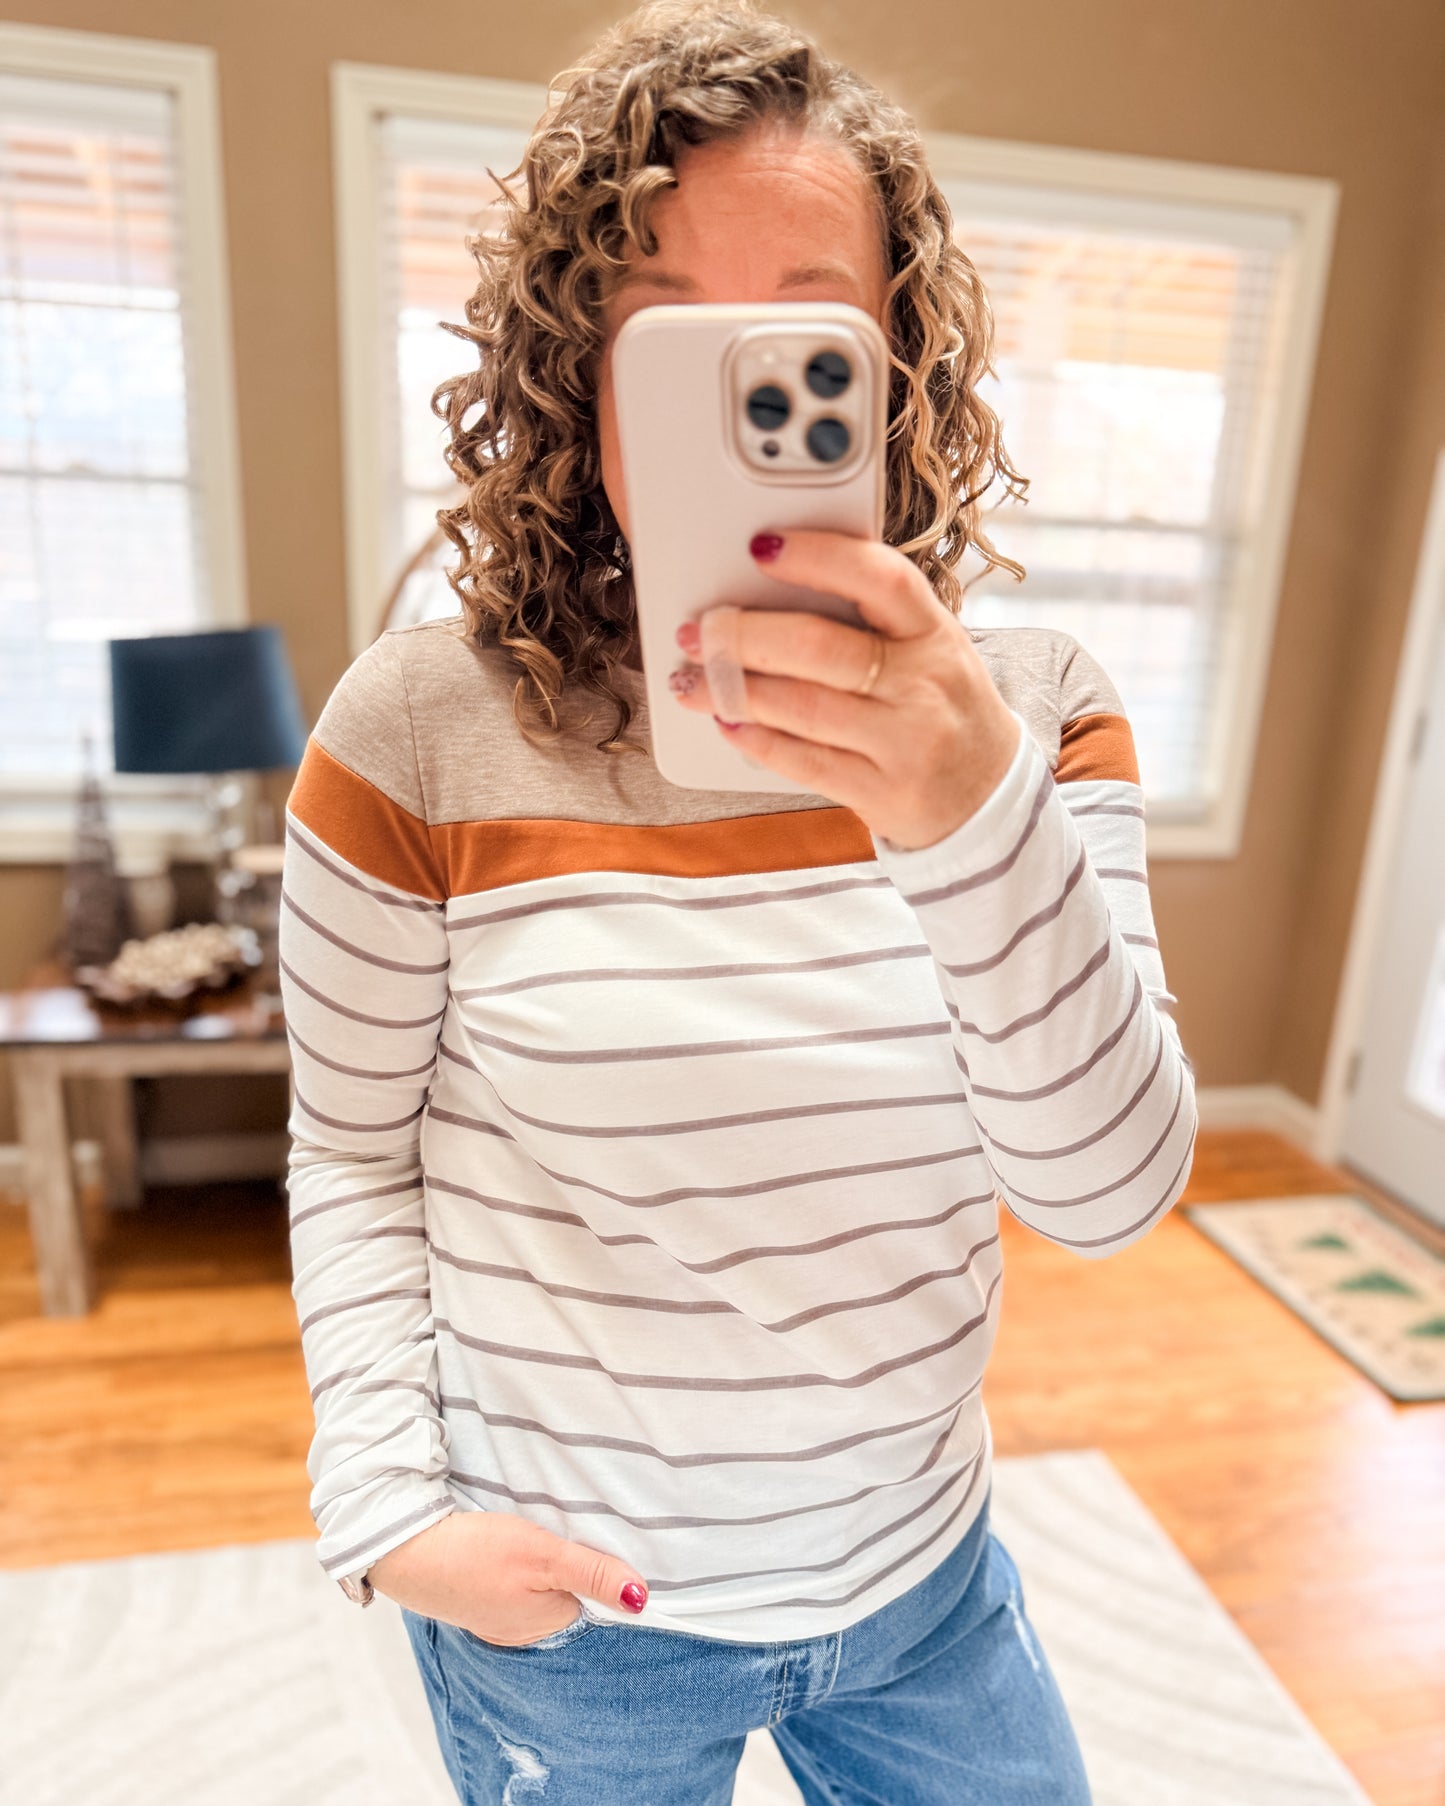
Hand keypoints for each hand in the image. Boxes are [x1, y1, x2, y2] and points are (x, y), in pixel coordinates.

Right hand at [367, 1510, 648, 1645]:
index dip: (606, 1571)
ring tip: (541, 1537)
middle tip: (573, 1529)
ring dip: (547, 1566)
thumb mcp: (542, 1556)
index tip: (607, 1543)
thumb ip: (592, 1573)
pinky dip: (520, 1568)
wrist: (404, 1550)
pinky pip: (516, 1586)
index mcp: (548, 1624)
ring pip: (543, 1590)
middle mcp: (526, 1630)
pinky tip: (511, 1549)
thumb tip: (641, 1599)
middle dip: (577, 1568)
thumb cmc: (474, 1554)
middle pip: (570, 1595)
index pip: (597, 1601)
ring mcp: (499, 1618)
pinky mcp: (479, 1599)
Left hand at [668, 530, 1020, 850]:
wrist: (988, 797)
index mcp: (936, 632)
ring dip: (734, 690)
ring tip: (694, 679)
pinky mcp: (880, 792)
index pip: (881, 578)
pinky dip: (756, 739)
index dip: (818, 556)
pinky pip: (803, 762)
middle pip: (820, 648)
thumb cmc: (944, 708)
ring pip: (801, 707)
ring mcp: (904, 743)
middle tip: (700, 629)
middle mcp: (923, 685)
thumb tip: (772, 589)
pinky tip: (727, 722)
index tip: (762, 546)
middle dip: (745, 636)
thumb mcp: (931, 649)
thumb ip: (872, 619)